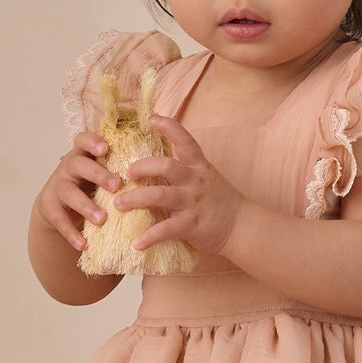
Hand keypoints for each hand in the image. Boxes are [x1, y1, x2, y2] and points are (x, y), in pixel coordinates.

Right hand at [36, 130, 124, 252]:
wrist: (60, 207)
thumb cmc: (92, 187)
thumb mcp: (103, 174)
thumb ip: (121, 169)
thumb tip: (160, 170)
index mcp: (84, 155)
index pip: (83, 140)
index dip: (92, 141)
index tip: (106, 148)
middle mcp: (68, 167)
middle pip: (78, 164)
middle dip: (98, 174)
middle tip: (116, 185)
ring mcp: (57, 186)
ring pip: (69, 192)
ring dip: (86, 206)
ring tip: (102, 219)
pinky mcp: (49, 208)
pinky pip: (59, 220)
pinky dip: (71, 233)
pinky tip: (83, 244)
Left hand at [111, 116, 246, 257]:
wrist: (242, 226)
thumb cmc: (219, 201)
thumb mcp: (206, 177)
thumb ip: (185, 169)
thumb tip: (156, 162)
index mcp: (199, 166)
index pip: (185, 140)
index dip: (169, 127)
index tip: (152, 118)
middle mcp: (195, 180)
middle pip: (165, 165)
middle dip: (141, 167)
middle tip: (127, 174)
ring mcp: (193, 202)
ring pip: (160, 195)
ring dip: (135, 199)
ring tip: (118, 204)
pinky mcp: (192, 225)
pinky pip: (166, 229)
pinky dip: (149, 237)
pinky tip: (136, 244)